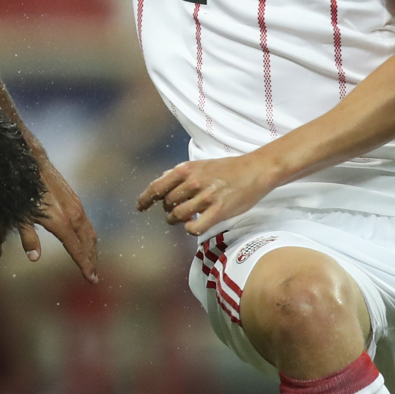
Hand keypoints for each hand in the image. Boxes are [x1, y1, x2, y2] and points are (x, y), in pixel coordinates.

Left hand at [19, 161, 99, 282]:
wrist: (33, 160)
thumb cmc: (23, 189)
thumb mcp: (20, 215)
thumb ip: (28, 237)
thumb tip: (34, 258)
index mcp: (60, 221)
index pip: (76, 249)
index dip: (84, 265)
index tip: (92, 279)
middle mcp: (73, 214)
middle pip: (87, 242)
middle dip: (91, 260)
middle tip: (94, 277)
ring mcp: (76, 205)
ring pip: (89, 232)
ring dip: (92, 249)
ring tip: (92, 262)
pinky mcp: (75, 199)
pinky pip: (86, 222)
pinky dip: (88, 236)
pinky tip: (85, 241)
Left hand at [137, 155, 272, 235]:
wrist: (255, 170)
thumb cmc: (227, 168)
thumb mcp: (200, 164)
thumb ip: (180, 173)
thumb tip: (161, 180)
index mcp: (186, 169)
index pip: (157, 187)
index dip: (145, 199)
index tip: (140, 208)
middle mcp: (193, 182)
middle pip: (167, 204)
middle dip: (167, 210)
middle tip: (174, 212)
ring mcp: (205, 197)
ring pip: (178, 216)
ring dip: (177, 220)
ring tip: (184, 219)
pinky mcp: (218, 211)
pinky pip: (195, 228)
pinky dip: (191, 229)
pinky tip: (195, 225)